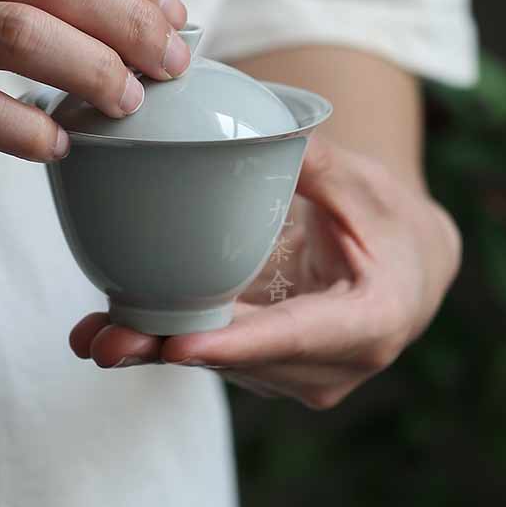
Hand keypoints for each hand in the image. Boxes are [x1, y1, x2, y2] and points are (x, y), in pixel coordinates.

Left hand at [69, 136, 461, 408]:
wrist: (409, 264)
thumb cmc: (391, 219)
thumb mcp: (366, 185)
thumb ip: (317, 162)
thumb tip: (261, 132)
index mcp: (371, 322)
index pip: (298, 338)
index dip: (238, 344)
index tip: (180, 345)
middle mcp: (333, 365)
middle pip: (244, 360)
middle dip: (172, 350)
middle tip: (105, 340)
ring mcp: (299, 374)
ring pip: (222, 364)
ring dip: (158, 349)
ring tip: (95, 333)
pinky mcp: (270, 367)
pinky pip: (217, 354)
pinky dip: (169, 340)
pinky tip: (116, 328)